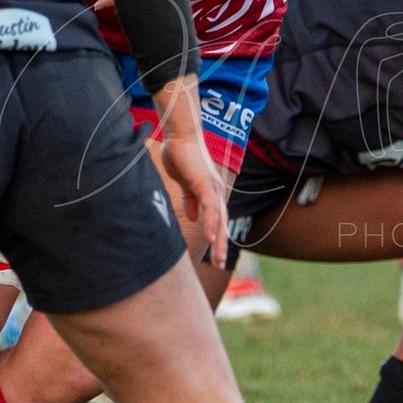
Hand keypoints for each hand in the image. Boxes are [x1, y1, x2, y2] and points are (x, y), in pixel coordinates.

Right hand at [149, 76, 227, 267]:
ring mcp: (212, 190)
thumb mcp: (185, 183)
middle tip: (220, 265)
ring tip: (219, 260)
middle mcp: (216, 193)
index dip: (217, 238)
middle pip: (222, 225)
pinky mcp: (205, 185)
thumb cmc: (181, 156)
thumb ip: (190, 199)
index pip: (217, 221)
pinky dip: (211, 223)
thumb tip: (196, 217)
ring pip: (220, 220)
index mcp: (210, 194)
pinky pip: (210, 208)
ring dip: (219, 241)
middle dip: (221, 246)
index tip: (215, 256)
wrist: (180, 136)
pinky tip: (210, 238)